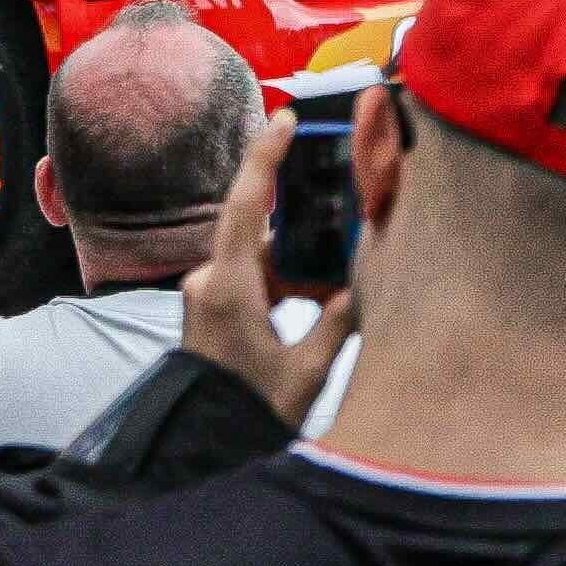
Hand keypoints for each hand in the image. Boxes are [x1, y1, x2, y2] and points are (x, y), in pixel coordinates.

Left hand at [180, 122, 364, 426]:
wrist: (199, 447)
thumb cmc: (248, 409)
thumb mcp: (306, 370)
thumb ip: (338, 320)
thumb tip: (365, 283)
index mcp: (229, 287)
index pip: (244, 206)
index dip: (264, 158)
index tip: (283, 118)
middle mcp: (209, 283)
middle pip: (264, 236)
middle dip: (307, 236)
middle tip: (347, 238)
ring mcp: (206, 297)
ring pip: (261, 262)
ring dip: (298, 271)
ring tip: (337, 296)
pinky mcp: (210, 311)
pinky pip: (252, 282)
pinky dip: (283, 287)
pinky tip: (315, 309)